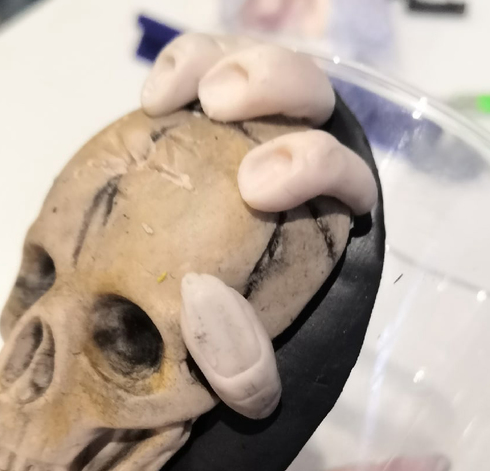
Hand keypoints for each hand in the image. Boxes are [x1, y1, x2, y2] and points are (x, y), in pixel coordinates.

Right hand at [144, 34, 378, 418]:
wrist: (141, 309)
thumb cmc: (198, 329)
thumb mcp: (221, 350)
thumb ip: (239, 357)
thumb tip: (249, 388)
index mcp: (322, 221)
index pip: (347, 180)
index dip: (315, 171)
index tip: (255, 188)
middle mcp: (292, 167)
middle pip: (313, 100)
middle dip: (274, 91)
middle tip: (220, 107)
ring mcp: (244, 134)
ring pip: (259, 69)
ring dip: (224, 64)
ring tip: (177, 94)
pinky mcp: (195, 120)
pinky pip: (200, 67)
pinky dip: (181, 67)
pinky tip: (153, 98)